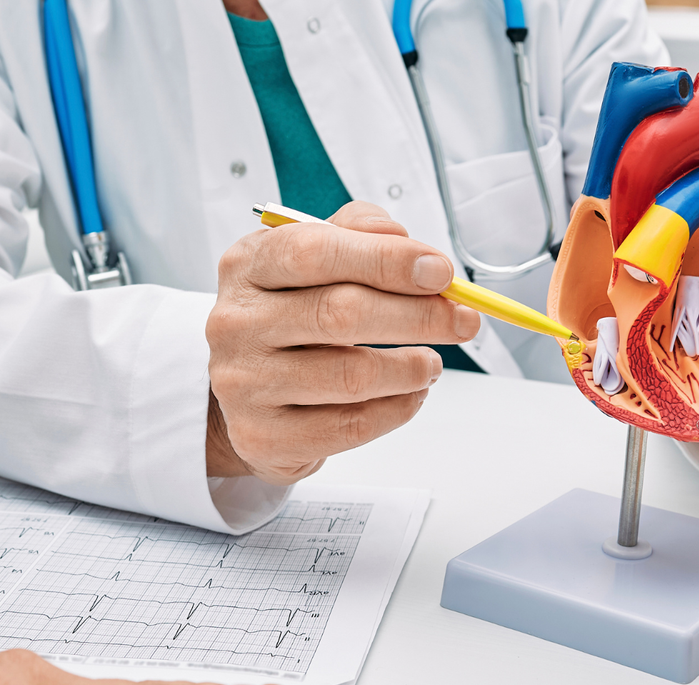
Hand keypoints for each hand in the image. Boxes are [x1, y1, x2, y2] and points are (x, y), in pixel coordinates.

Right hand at [206, 201, 480, 482]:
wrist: (246, 390)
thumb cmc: (289, 316)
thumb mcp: (311, 260)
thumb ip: (357, 235)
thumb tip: (407, 243)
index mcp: (247, 266)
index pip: (315, 252)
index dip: (386, 260)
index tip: (440, 273)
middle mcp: (236, 323)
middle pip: (340, 314)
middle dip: (418, 316)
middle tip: (462, 320)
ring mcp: (245, 384)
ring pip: (351, 376)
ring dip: (411, 369)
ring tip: (432, 363)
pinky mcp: (264, 436)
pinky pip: (350, 426)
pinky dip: (396, 409)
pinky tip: (410, 395)